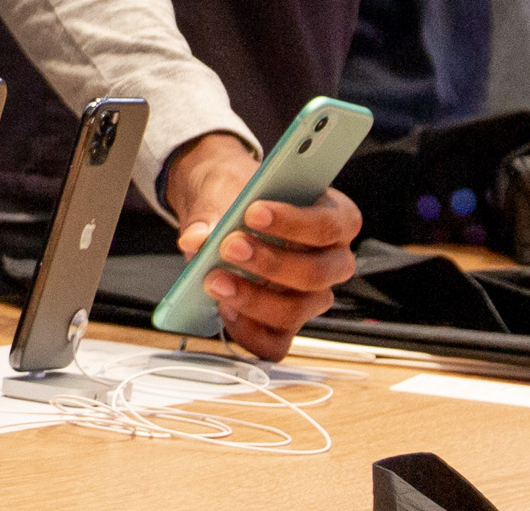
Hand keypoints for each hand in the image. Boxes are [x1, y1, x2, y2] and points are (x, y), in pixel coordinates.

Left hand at [162, 133, 360, 359]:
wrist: (219, 205)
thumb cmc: (235, 192)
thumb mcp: (222, 187)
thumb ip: (211, 211)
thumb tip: (197, 239)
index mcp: (332, 218)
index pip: (328, 225)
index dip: (293, 222)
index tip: (252, 213)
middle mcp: (330, 261)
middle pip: (316, 273)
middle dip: (270, 263)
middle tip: (228, 247)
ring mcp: (311, 296)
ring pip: (296, 310)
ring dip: (253, 298)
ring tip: (215, 280)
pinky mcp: (286, 323)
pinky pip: (275, 342)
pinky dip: (248, 330)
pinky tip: (224, 308)